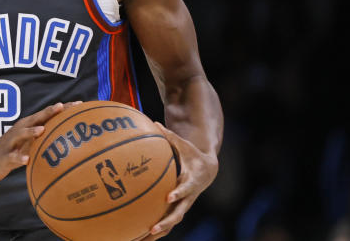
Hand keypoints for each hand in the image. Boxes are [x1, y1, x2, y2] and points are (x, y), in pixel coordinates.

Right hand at [0, 101, 76, 182]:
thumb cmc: (14, 150)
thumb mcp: (31, 143)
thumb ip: (46, 138)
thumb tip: (72, 140)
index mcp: (29, 126)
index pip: (48, 114)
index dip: (63, 108)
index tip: (80, 104)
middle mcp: (20, 130)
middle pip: (36, 118)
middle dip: (48, 112)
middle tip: (61, 107)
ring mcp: (11, 142)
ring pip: (21, 134)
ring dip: (31, 131)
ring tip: (42, 130)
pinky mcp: (5, 156)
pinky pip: (12, 157)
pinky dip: (19, 158)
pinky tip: (26, 160)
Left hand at [138, 122, 218, 238]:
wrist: (209, 169)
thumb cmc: (193, 155)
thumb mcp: (184, 145)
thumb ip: (169, 136)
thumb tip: (153, 122)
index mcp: (191, 182)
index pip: (186, 189)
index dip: (178, 193)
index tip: (169, 197)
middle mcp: (188, 197)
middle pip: (178, 213)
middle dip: (166, 222)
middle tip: (152, 228)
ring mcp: (184, 205)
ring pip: (172, 222)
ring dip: (159, 232)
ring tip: (143, 240)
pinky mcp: (179, 208)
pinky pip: (168, 222)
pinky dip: (157, 230)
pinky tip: (140, 237)